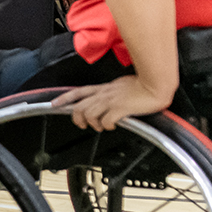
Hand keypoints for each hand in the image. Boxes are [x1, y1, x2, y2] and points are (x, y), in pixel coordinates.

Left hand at [52, 74, 173, 130]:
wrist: (156, 84)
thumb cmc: (144, 84)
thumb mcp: (122, 85)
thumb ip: (112, 91)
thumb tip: (110, 99)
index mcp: (104, 88)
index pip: (78, 91)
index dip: (64, 98)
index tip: (54, 104)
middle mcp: (104, 93)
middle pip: (80, 106)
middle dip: (77, 118)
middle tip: (82, 125)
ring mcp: (111, 100)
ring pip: (90, 114)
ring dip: (93, 124)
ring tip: (101, 127)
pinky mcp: (121, 108)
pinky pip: (106, 120)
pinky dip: (107, 126)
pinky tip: (112, 126)